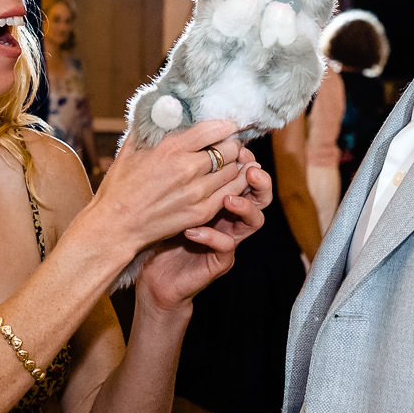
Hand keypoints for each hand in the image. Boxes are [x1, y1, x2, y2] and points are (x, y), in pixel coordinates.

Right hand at [85, 120, 250, 256]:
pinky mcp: (201, 212)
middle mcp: (187, 168)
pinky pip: (231, 193)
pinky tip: (230, 181)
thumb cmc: (119, 187)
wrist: (116, 225)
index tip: (228, 126)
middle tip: (228, 145)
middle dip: (231, 145)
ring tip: (230, 163)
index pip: (214, 129)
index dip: (226, 126)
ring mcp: (196, 192)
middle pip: (229, 149)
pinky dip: (235, 184)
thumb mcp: (130, 149)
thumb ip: (149, 126)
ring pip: (233, 170)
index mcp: (170, 149)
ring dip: (234, 165)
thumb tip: (161, 106)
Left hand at [137, 161, 273, 312]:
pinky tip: (192, 231)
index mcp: (220, 197)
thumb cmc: (159, 232)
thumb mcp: (167, 196)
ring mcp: (229, 239)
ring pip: (255, 221)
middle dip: (259, 181)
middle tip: (249, 169)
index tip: (237, 146)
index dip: (245, 161)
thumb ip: (178, 172)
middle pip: (260, 195)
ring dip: (244, 207)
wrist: (153, 274)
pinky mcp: (220, 261)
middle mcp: (230, 218)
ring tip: (227, 199)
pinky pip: (227, 246)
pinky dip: (211, 236)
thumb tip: (173, 137)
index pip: (243, 175)